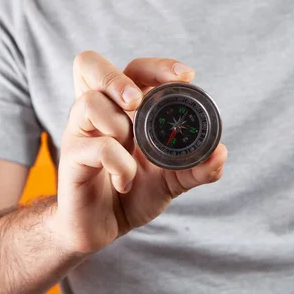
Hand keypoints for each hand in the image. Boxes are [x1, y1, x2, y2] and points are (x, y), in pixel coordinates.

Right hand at [53, 51, 227, 253]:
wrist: (101, 229)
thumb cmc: (130, 196)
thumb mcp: (170, 181)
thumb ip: (195, 168)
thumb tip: (221, 153)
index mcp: (119, 109)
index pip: (133, 69)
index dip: (157, 66)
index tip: (186, 77)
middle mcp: (95, 113)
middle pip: (89, 64)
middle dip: (117, 77)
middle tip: (137, 102)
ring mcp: (79, 133)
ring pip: (88, 102)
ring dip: (118, 124)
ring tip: (130, 150)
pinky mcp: (71, 159)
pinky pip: (97, 148)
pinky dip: (120, 165)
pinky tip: (125, 182)